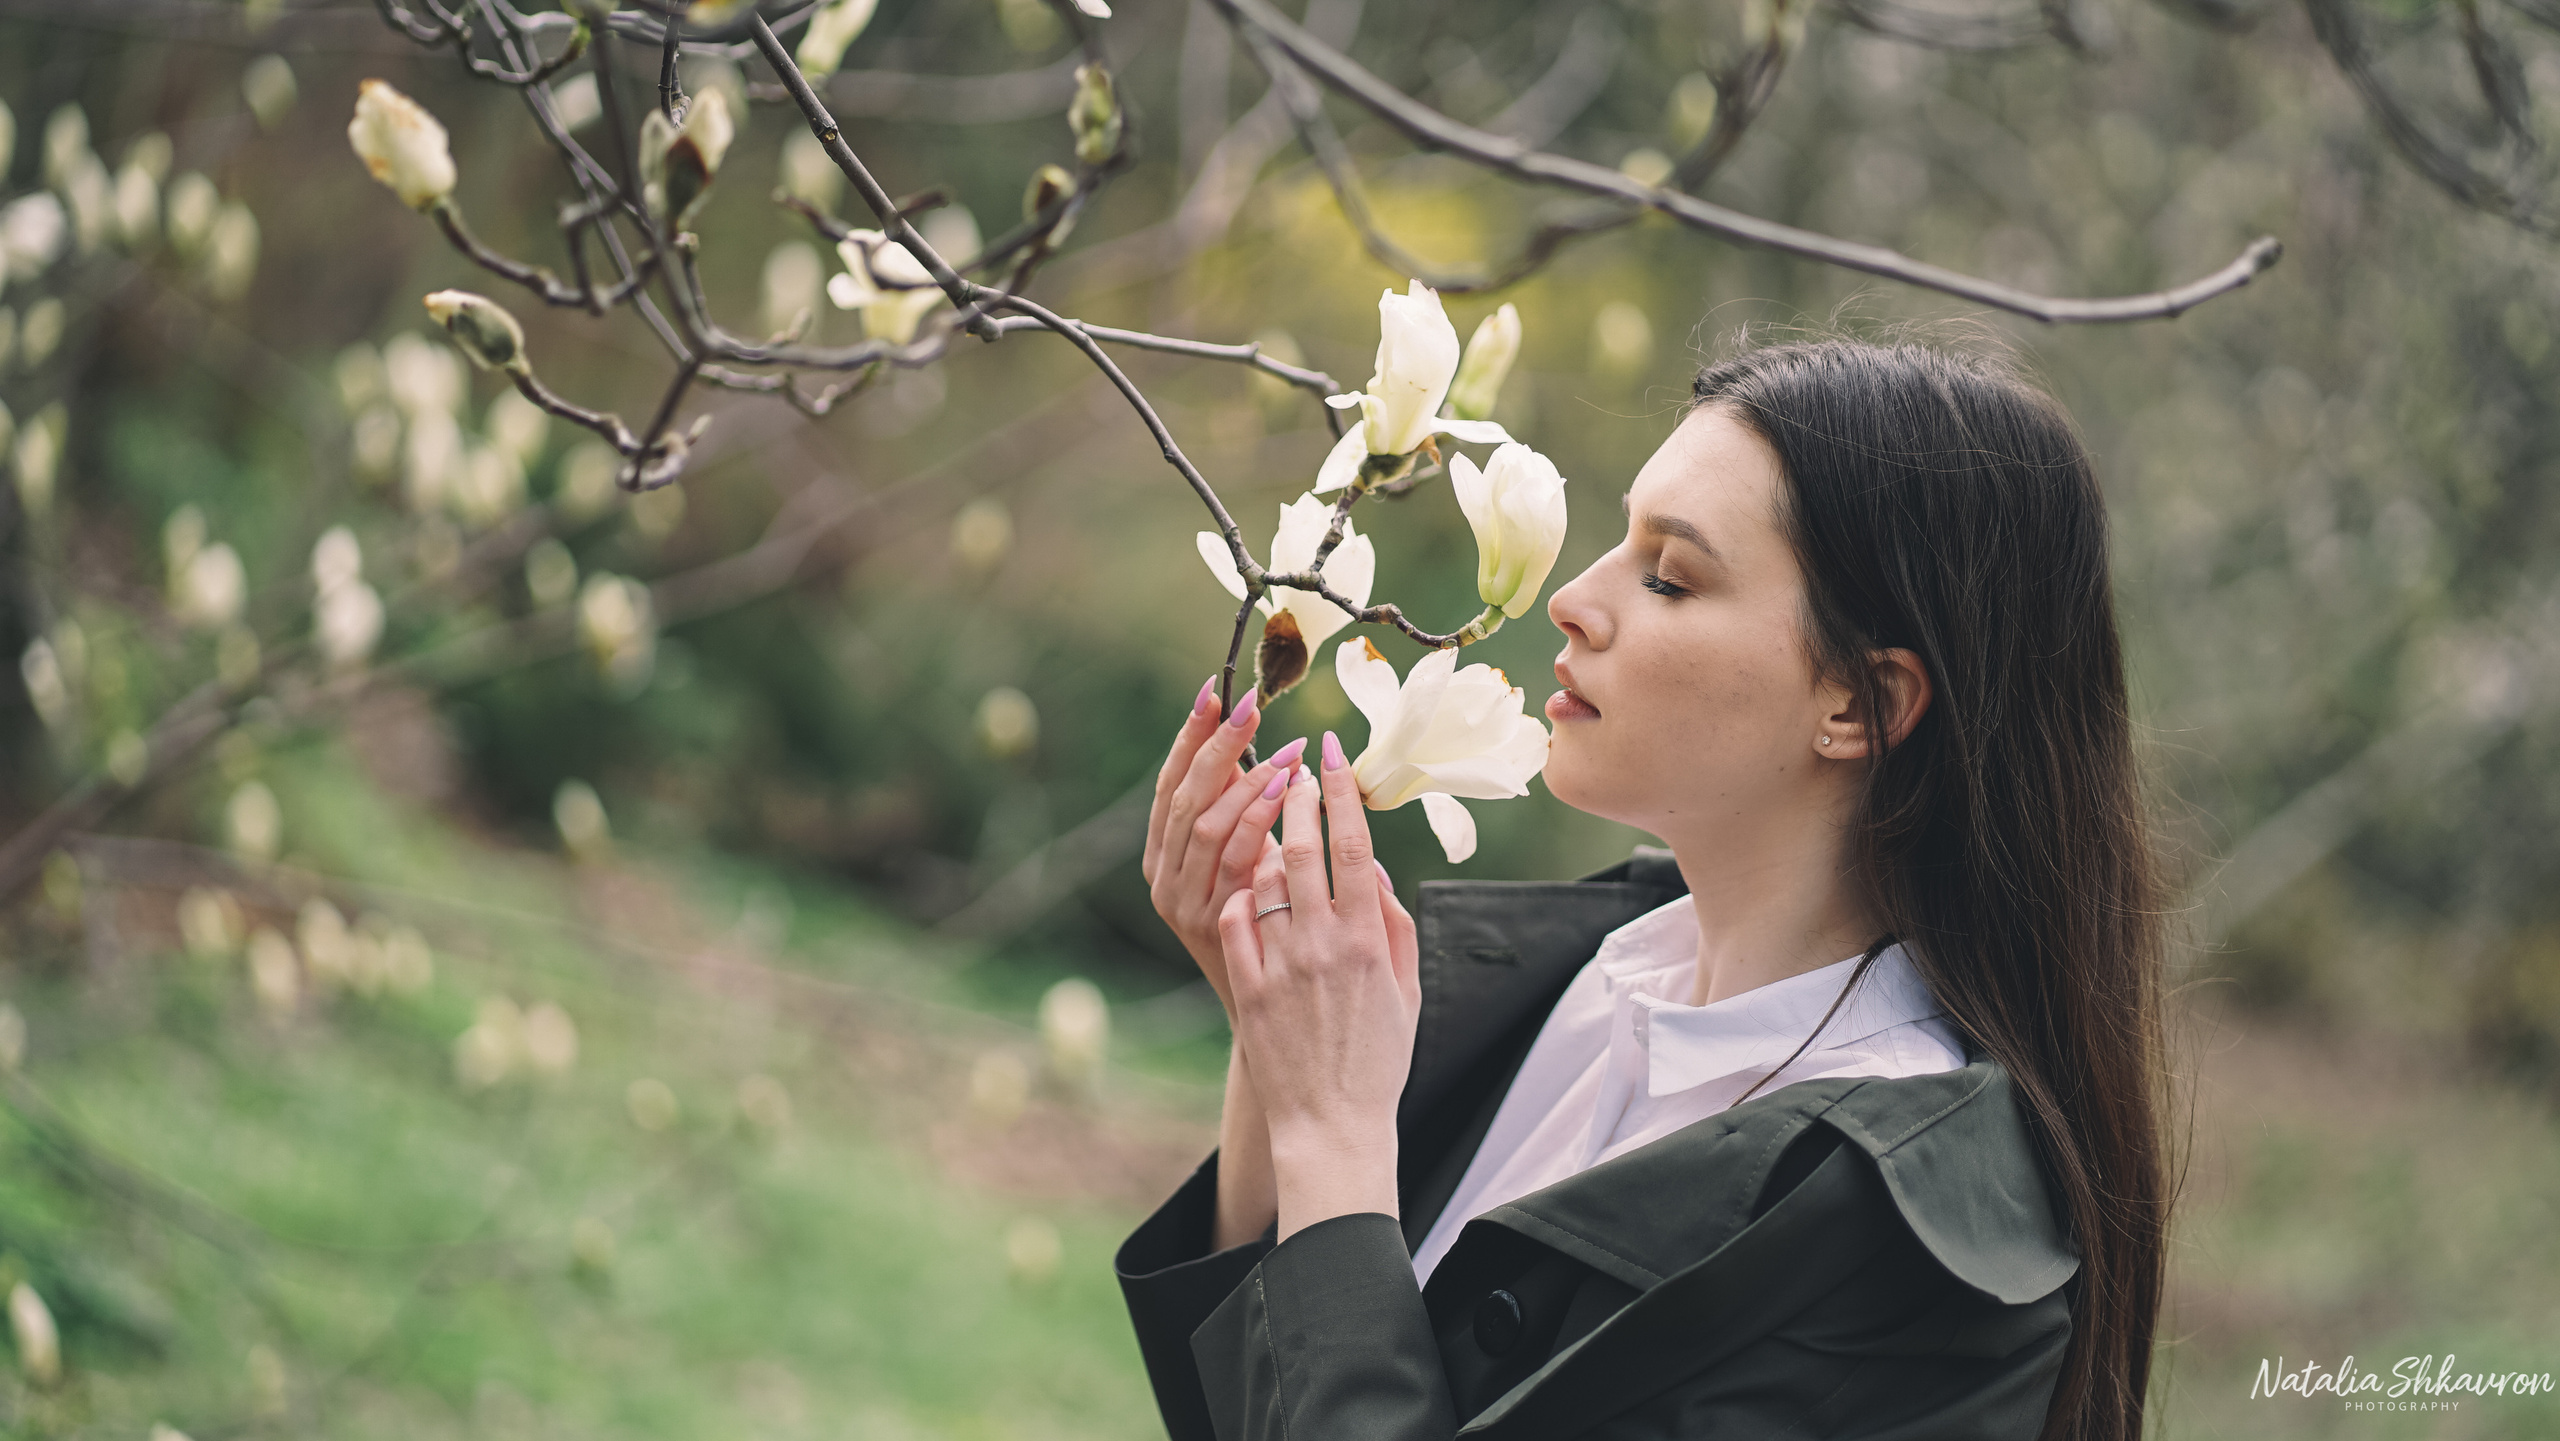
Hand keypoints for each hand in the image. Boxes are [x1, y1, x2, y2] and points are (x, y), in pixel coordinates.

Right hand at [1142, 677, 1308, 1017]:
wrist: (1272, 1023)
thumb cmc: (1271, 939)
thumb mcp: (1251, 874)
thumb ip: (1250, 826)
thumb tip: (1276, 761)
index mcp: (1163, 858)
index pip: (1171, 784)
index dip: (1190, 737)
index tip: (1214, 692)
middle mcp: (1164, 878)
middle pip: (1184, 796)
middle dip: (1217, 746)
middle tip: (1250, 706)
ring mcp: (1185, 903)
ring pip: (1205, 824)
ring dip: (1245, 779)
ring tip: (1284, 752)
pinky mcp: (1215, 923)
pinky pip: (1235, 859)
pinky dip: (1259, 819)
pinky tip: (1288, 793)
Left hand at [1218, 730, 1420, 1238]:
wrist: (1333, 1125)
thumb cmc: (1378, 1060)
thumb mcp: (1406, 990)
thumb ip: (1394, 924)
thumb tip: (1374, 871)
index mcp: (1370, 939)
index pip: (1355, 844)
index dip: (1342, 790)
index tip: (1331, 752)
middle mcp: (1323, 943)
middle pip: (1301, 847)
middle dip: (1293, 797)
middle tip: (1291, 770)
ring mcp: (1282, 964)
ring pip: (1264, 877)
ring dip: (1265, 844)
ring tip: (1270, 831)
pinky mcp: (1249, 985)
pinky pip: (1237, 921)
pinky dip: (1243, 897)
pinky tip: (1249, 890)